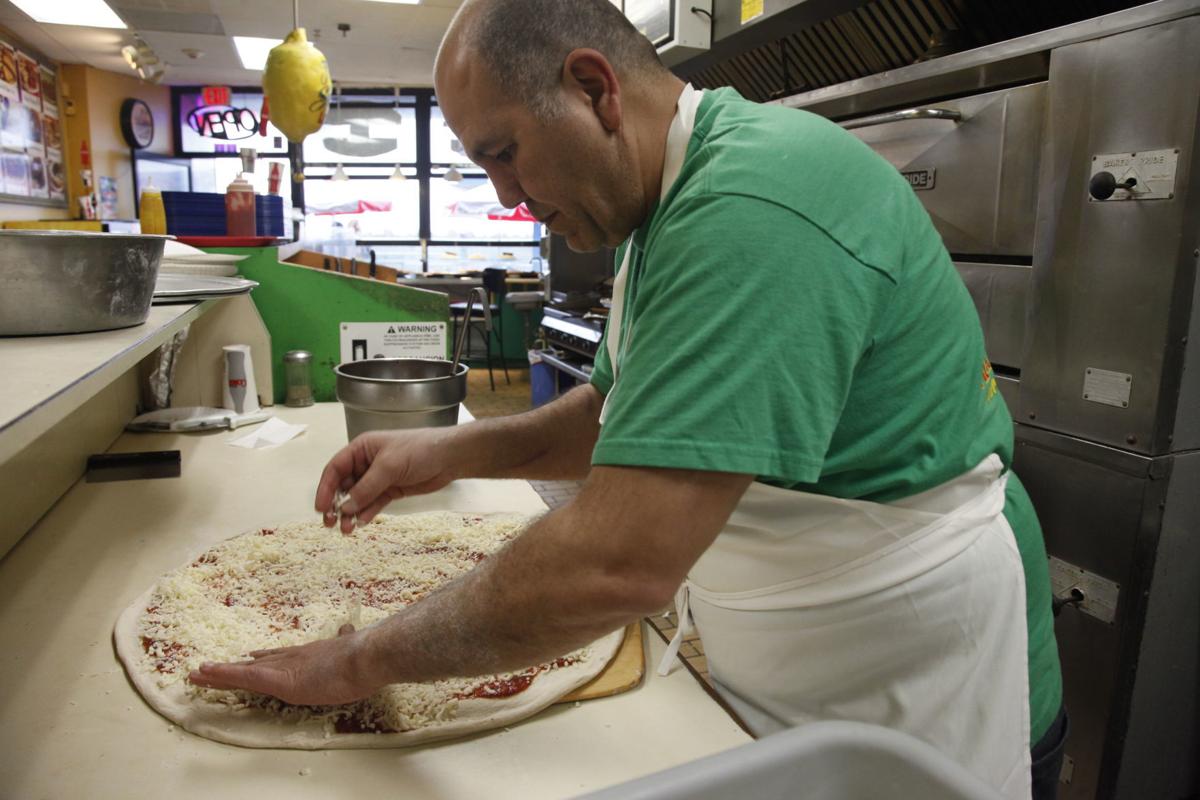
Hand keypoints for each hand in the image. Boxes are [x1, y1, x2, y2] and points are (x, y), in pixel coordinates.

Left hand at [187, 624, 381, 705]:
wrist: (367, 656)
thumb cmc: (366, 657)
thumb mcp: (354, 648)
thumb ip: (348, 640)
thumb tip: (350, 630)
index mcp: (309, 656)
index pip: (280, 657)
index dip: (263, 657)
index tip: (250, 656)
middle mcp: (292, 659)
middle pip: (256, 664)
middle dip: (235, 667)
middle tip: (210, 668)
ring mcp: (284, 668)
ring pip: (243, 671)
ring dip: (219, 672)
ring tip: (196, 673)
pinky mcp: (278, 679)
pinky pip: (243, 677)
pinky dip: (222, 673)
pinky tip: (204, 672)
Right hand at [315, 429, 458, 532]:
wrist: (449, 456)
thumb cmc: (418, 451)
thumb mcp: (388, 466)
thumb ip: (366, 488)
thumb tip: (345, 507)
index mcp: (361, 449)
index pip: (335, 469)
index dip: (325, 488)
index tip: (320, 507)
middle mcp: (366, 463)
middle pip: (344, 486)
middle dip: (336, 504)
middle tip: (329, 523)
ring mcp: (379, 478)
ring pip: (358, 498)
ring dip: (350, 513)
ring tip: (346, 530)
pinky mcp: (391, 490)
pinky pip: (373, 503)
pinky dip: (366, 513)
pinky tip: (361, 523)